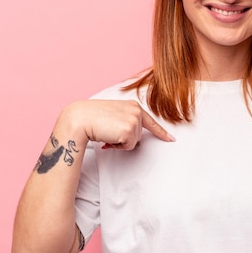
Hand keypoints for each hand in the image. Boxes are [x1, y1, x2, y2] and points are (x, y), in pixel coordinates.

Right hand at [57, 99, 174, 150]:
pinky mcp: (129, 130)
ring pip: (133, 142)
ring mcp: (134, 120)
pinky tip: (108, 137)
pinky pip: (128, 147)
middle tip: (109, 132)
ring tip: (107, 133)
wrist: (80, 118)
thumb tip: (131, 137)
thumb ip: (125, 121)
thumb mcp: (113, 115)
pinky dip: (117, 146)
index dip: (161, 132)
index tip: (171, 139)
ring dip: (120, 142)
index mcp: (133, 106)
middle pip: (139, 136)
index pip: (150, 121)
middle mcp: (136, 111)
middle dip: (124, 139)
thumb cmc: (92, 118)